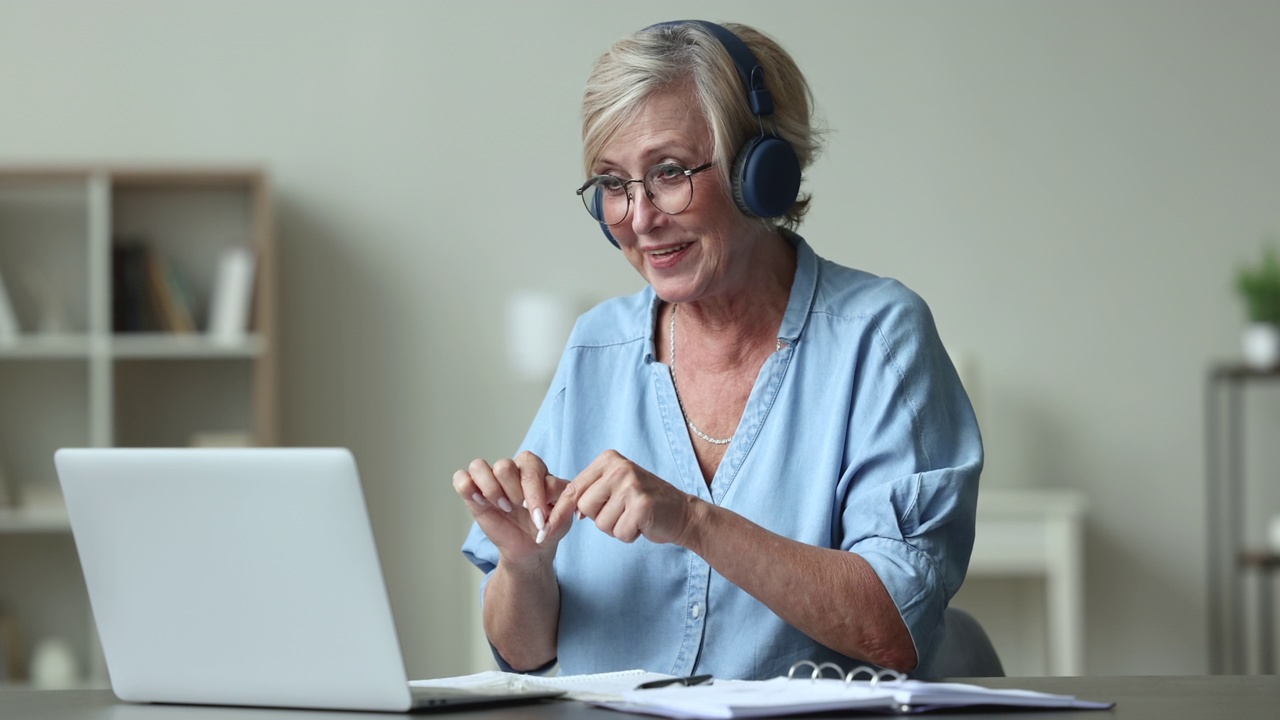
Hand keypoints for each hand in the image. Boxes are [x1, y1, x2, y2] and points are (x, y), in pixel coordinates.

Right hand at [452, 451, 568, 563]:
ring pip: (479, 466)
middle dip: (514, 494)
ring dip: (492, 491)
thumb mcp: (563, 518)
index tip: (539, 518)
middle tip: (520, 510)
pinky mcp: (473, 492)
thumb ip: (564, 505)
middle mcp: (512, 469)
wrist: (531, 549)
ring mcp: (491, 479)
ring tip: (504, 507)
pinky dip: (468, 488)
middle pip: (505, 465)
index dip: (535, 494)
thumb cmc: (548, 527)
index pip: (531, 468)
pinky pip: (461, 478)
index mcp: (535, 469)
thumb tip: (548, 502)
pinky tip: (482, 503)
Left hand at [543, 450, 698, 544]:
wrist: (682, 513)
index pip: (573, 489)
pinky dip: (629, 535)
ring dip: (616, 528)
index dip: (559, 512)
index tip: (543, 530)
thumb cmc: (643, 504)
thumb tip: (557, 512)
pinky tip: (642, 524)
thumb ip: (589, 494)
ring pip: (601, 523)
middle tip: (622, 512)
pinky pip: (619, 533)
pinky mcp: (642, 505)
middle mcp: (619, 468)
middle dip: (600, 519)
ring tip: (634, 517)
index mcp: (608, 460)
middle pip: (584, 508)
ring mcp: (631, 485)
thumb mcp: (614, 489)